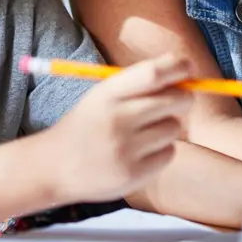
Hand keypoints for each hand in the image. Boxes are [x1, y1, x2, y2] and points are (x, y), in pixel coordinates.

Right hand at [45, 54, 193, 202]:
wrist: (55, 166)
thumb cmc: (87, 124)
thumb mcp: (102, 95)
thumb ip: (138, 83)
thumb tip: (184, 70)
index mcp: (107, 94)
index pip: (153, 74)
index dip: (177, 66)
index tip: (187, 66)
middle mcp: (117, 120)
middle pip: (174, 100)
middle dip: (183, 97)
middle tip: (176, 100)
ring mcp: (126, 149)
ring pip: (174, 127)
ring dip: (167, 126)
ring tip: (145, 132)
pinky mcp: (134, 174)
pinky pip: (169, 153)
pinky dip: (162, 150)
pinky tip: (141, 151)